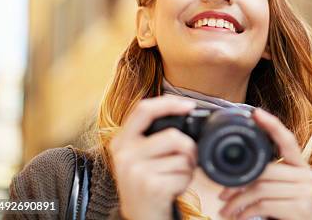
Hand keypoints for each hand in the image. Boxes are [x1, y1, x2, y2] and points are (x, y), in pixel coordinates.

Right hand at [109, 95, 197, 219]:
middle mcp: (124, 154)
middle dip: (189, 148)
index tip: (189, 105)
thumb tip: (185, 111)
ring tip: (175, 176)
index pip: (143, 110)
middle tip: (187, 159)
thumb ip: (152, 135)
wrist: (139, 216)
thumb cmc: (146, 182)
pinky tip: (174, 188)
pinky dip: (186, 182)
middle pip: (173, 136)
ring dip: (188, 168)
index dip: (169, 103)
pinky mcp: (150, 187)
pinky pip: (184, 175)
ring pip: (182, 157)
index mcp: (122, 141)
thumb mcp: (139, 155)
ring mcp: (136, 171)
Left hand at [218, 108, 311, 219]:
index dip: (272, 125)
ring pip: (261, 188)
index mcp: (303, 169)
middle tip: (222, 195)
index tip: (256, 113)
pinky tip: (240, 218)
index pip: (288, 141)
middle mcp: (309, 177)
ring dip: (238, 202)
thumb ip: (270, 181)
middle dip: (239, 184)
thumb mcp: (284, 195)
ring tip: (227, 211)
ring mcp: (307, 192)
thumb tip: (239, 177)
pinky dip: (246, 212)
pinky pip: (264, 204)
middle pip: (265, 170)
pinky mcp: (301, 208)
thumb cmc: (292, 218)